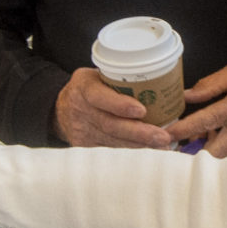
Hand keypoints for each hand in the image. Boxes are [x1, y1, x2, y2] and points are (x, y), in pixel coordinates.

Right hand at [53, 68, 175, 149]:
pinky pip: (110, 151)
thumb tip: (165, 82)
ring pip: (113, 141)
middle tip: (163, 136)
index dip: (119, 105)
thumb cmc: (90, 88)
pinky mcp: (84, 147)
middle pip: (110, 125)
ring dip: (140, 145)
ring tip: (163, 146)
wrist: (61, 110)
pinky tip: (150, 152)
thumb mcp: (99, 75)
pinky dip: (131, 152)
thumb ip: (122, 79)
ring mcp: (81, 131)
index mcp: (84, 86)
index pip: (99, 96)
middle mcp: (80, 109)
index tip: (142, 110)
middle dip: (139, 133)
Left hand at [166, 62, 226, 157]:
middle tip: (187, 140)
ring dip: (211, 149)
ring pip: (220, 158)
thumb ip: (209, 85)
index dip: (182, 129)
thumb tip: (185, 96)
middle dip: (194, 149)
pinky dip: (225, 151)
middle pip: (210, 152)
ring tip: (212, 133)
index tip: (166, 134)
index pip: (204, 121)